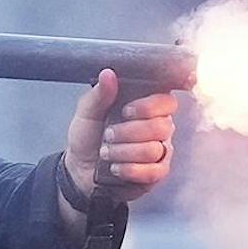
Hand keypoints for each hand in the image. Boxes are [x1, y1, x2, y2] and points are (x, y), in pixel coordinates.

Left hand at [63, 70, 176, 204]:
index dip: (150, 106)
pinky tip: (117, 167)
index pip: (167, 101)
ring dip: (124, 152)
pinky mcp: (156, 173)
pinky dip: (131, 170)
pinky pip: (154, 172)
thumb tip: (108, 74)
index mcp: (147, 107)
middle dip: (129, 132)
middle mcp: (158, 128)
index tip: (126, 111)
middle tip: (108, 134)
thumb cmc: (88, 137)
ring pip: (154, 150)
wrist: (80, 168)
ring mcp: (160, 151)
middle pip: (161, 127)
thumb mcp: (88, 111)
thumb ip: (99, 94)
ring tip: (107, 152)